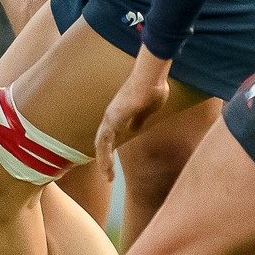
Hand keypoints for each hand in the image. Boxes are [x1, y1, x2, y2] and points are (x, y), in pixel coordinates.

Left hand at [95, 49, 171, 178]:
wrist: (151, 77)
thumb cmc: (153, 88)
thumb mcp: (147, 109)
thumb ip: (140, 119)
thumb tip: (135, 128)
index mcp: (120, 113)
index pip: (110, 134)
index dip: (109, 149)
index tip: (112, 162)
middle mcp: (111, 115)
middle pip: (102, 141)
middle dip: (104, 158)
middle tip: (108, 174)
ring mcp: (110, 116)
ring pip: (101, 144)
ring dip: (103, 162)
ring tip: (108, 177)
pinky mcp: (113, 119)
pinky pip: (104, 143)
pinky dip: (104, 157)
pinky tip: (108, 169)